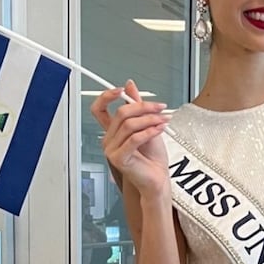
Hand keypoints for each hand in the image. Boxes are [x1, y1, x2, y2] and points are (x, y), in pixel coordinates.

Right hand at [90, 80, 171, 197]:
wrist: (158, 178)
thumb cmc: (152, 157)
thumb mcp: (147, 124)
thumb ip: (137, 106)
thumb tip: (130, 86)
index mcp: (113, 130)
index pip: (99, 109)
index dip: (106, 97)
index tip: (121, 90)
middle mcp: (109, 139)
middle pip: (121, 114)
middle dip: (143, 107)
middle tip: (159, 108)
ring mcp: (112, 150)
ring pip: (129, 125)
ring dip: (150, 120)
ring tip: (163, 120)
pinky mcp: (119, 159)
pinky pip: (134, 139)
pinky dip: (149, 132)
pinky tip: (159, 129)